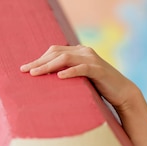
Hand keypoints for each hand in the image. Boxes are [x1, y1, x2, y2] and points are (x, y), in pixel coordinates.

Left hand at [20, 44, 140, 112]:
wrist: (121, 92)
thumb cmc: (97, 88)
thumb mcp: (78, 79)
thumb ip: (65, 74)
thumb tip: (45, 81)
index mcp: (78, 52)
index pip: (54, 51)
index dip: (39, 59)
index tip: (24, 68)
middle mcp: (84, 52)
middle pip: (57, 53)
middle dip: (39, 62)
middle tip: (25, 71)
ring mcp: (92, 59)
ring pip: (66, 59)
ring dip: (48, 66)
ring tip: (35, 74)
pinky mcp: (99, 70)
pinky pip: (82, 68)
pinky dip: (70, 72)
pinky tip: (59, 77)